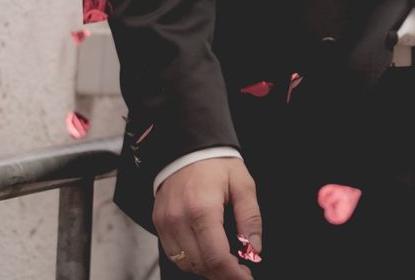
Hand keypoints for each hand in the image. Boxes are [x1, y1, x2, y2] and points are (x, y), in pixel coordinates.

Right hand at [153, 156, 260, 279]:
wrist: (186, 147)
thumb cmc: (216, 163)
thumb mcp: (243, 184)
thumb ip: (250, 218)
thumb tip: (255, 248)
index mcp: (203, 209)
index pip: (216, 257)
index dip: (233, 274)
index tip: (245, 278)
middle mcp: (179, 219)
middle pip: (201, 265)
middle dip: (222, 273)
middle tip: (240, 269)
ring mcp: (166, 223)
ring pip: (185, 263)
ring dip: (206, 268)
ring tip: (224, 261)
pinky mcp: (158, 223)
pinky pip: (173, 254)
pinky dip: (190, 259)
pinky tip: (205, 252)